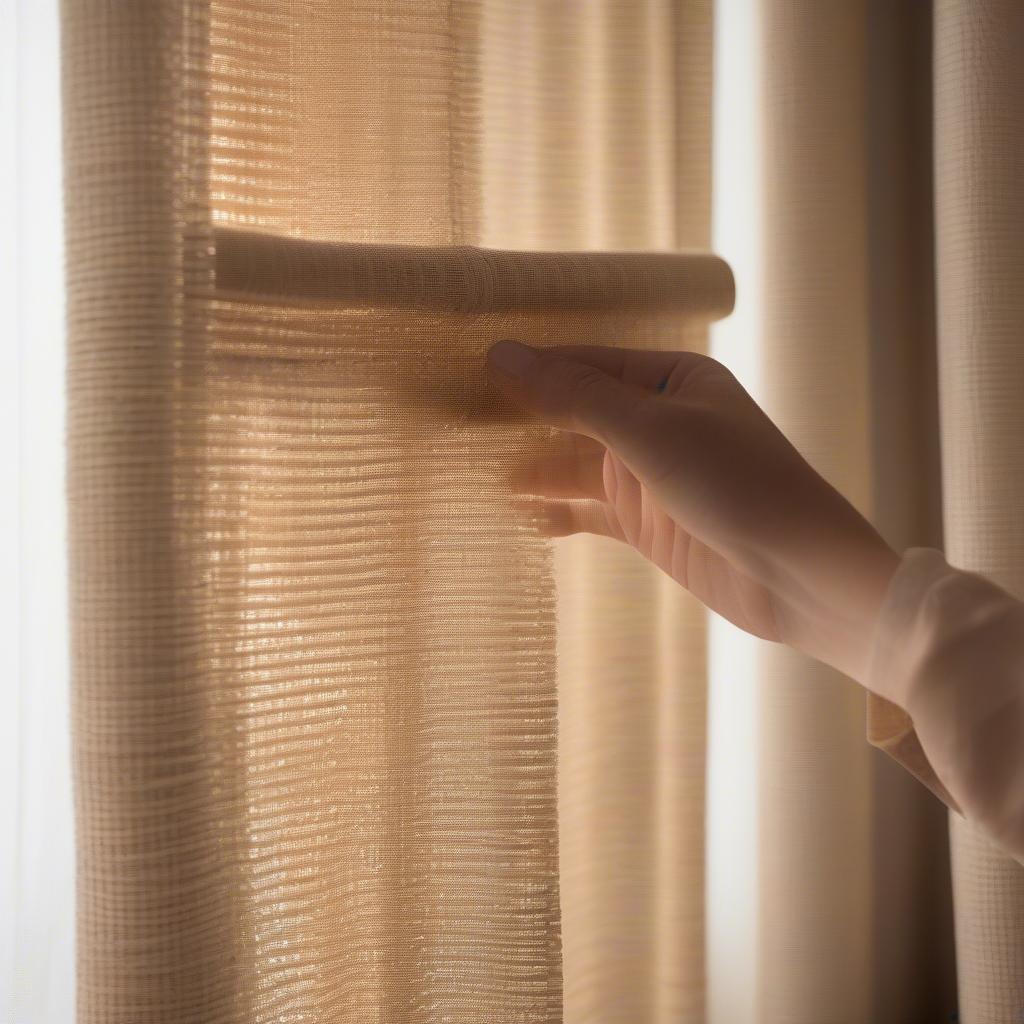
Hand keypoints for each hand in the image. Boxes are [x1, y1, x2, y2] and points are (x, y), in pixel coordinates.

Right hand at [486, 341, 899, 683]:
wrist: (798, 575)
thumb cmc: (737, 483)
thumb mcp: (650, 431)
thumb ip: (575, 397)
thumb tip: (502, 355)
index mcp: (672, 378)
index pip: (585, 363)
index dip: (530, 367)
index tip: (468, 369)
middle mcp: (659, 421)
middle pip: (577, 412)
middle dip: (523, 417)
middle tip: (454, 418)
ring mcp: (652, 475)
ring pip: (577, 464)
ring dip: (532, 467)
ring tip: (470, 468)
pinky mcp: (648, 524)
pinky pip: (589, 511)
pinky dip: (556, 513)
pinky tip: (519, 515)